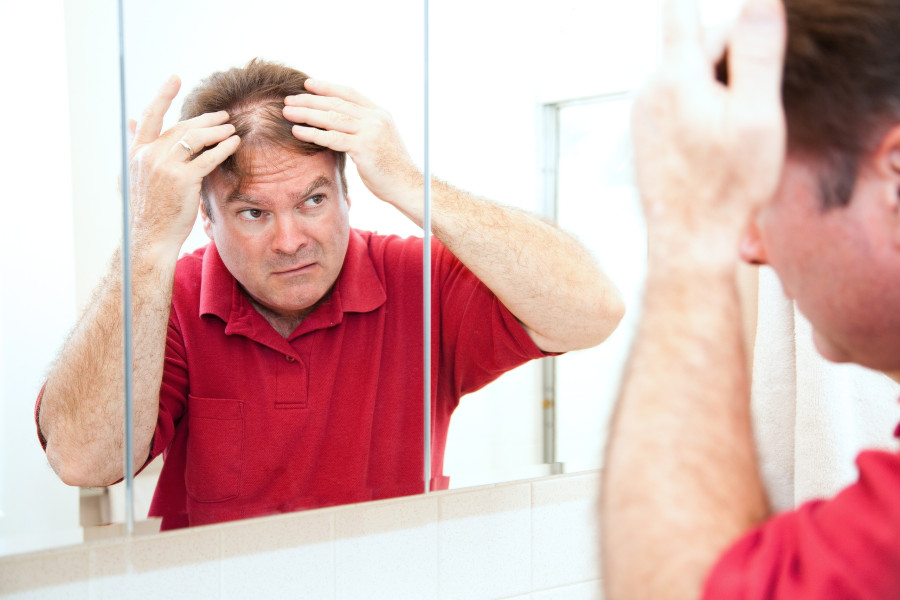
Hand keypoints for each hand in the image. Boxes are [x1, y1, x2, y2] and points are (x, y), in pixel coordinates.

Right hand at [128, 75, 239, 251]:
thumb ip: (139, 146)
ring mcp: (165, 166)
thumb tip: (132, 120)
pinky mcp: (183, 179)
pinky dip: (223, 147)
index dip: (163, 95)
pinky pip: (208, 157)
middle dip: (205, 119)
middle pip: (181, 127)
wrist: (149, 237)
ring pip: (195, 138)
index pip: (149, 116)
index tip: (175, 78)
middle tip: (223, 115)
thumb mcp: (136, 173)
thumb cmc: (148, 209)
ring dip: (217, 130)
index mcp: (136, 152)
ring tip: (231, 127)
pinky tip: (235, 143)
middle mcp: (148, 155)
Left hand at [283, 80, 422, 210]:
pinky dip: (312, 133)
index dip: (327, 87)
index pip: (349, 93)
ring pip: (332, 118)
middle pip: (336, 103)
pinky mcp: (364, 148)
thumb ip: (363, 129)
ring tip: (287, 112)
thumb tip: (341, 125)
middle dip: (310, 100)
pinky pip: (332, 138)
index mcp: (379, 113)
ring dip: (306, 113)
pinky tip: (297, 131)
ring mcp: (370, 132)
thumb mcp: (380, 140)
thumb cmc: (392, 169)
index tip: (307, 84)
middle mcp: (375, 118)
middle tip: (289, 98)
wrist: (409, 185)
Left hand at [632, 0, 786, 264]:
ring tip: (731, 132)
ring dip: (715, 88)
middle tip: (752, 105)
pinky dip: (698, 109)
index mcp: (677, 78)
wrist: (689, 240)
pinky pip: (676, 102)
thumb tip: (759, 1)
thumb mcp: (756, 116)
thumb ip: (756, 53)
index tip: (708, 9)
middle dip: (730, 59)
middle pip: (695, 46)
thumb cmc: (724, 188)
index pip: (682, 12)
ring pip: (688, 75)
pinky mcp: (643, 132)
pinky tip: (712, 144)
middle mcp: (650, 90)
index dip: (695, 1)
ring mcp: (643, 112)